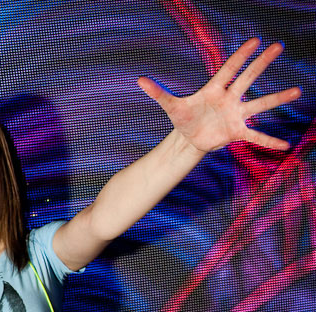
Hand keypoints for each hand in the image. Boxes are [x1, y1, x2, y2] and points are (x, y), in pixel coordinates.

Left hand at [137, 38, 300, 152]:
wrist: (189, 138)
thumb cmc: (183, 118)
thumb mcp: (170, 106)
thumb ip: (158, 92)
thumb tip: (139, 80)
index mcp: (214, 89)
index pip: (229, 69)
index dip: (240, 56)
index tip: (254, 41)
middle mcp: (229, 98)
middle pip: (247, 78)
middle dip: (261, 63)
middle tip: (277, 46)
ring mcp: (235, 114)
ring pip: (259, 104)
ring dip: (277, 98)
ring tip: (296, 91)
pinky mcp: (237, 132)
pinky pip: (255, 136)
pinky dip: (268, 140)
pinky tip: (285, 145)